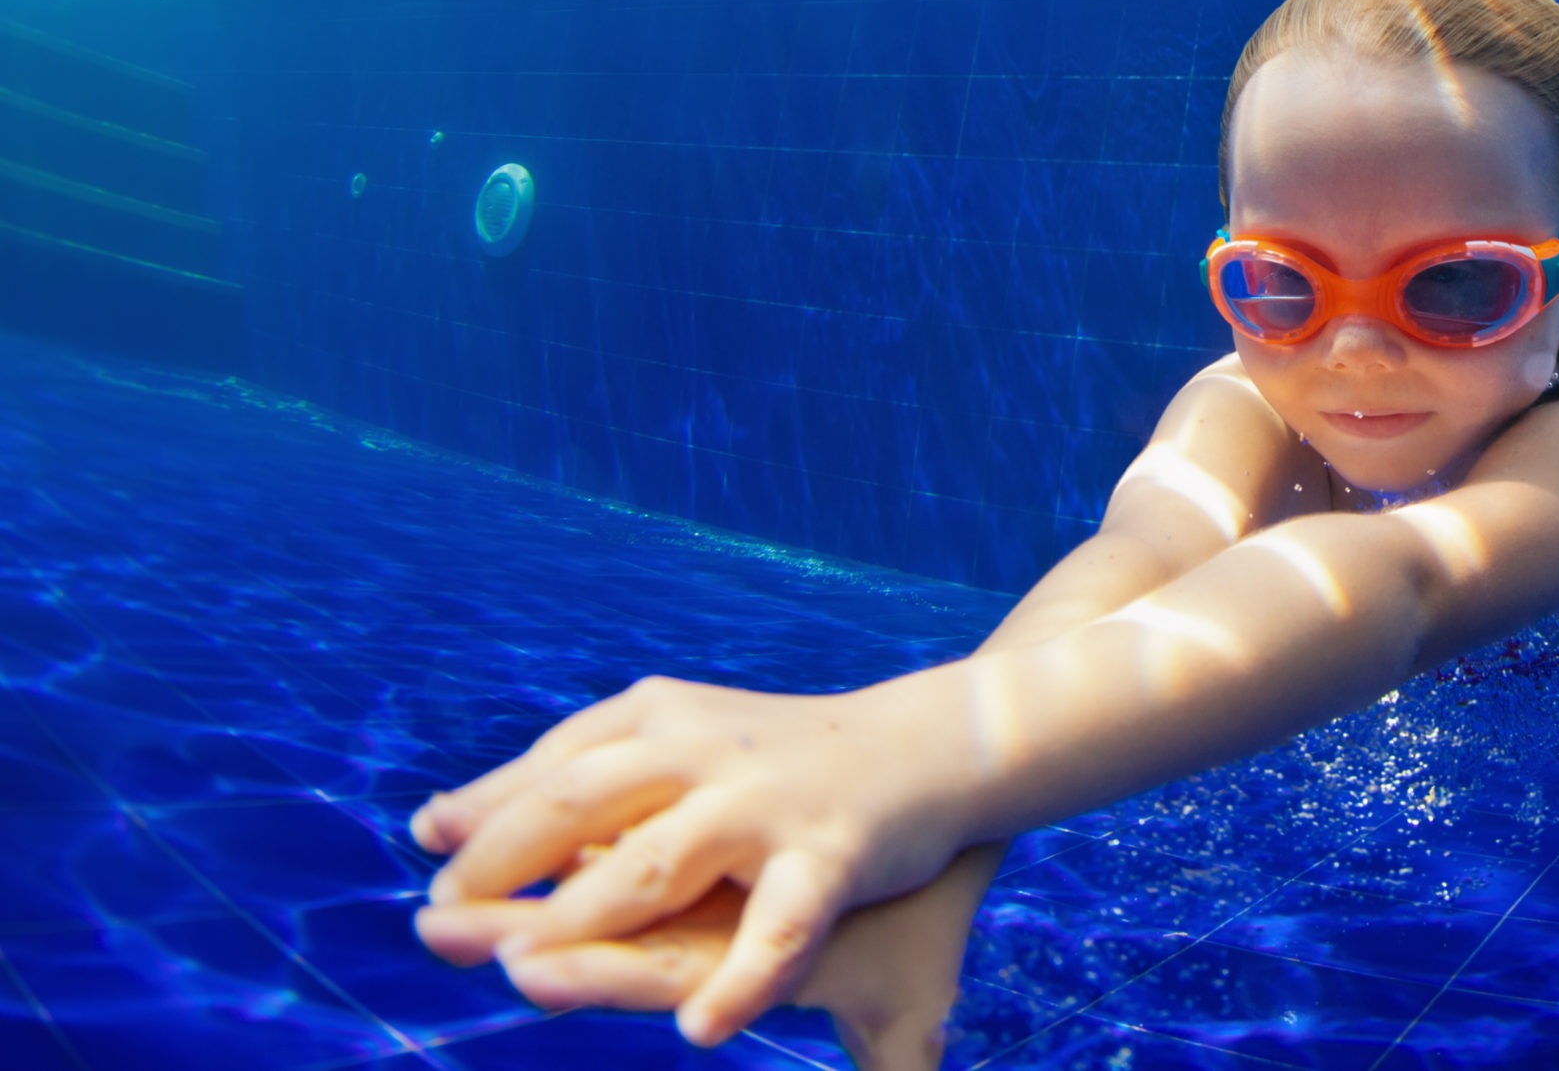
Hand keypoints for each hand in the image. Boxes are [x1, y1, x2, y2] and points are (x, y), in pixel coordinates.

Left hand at [411, 672, 969, 1045]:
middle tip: (437, 927)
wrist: (937, 741)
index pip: (554, 766)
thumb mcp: (681, 751)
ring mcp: (764, 804)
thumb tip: (432, 823)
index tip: (430, 858)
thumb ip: (577, 782)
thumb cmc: (785, 761)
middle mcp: (703, 750)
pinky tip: (702, 1030)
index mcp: (662, 720)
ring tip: (526, 976)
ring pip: (657, 866)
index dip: (485, 814)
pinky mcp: (830, 854)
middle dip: (501, 867)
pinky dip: (740, 980)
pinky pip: (777, 931)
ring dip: (585, 921)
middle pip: (580, 805)